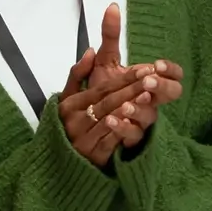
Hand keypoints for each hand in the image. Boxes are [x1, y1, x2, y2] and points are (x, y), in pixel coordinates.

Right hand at [58, 51, 171, 166]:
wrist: (59, 160)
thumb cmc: (69, 122)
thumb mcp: (68, 97)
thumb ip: (78, 74)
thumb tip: (90, 50)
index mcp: (71, 104)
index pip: (103, 88)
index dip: (124, 78)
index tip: (144, 69)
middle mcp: (76, 120)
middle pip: (109, 102)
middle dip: (131, 89)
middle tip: (151, 79)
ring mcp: (83, 138)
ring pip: (110, 120)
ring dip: (129, 108)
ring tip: (147, 96)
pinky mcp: (93, 154)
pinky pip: (110, 141)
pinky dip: (123, 130)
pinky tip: (137, 121)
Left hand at [87, 3, 185, 149]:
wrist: (88, 125)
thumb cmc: (103, 92)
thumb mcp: (104, 60)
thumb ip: (110, 36)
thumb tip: (112, 6)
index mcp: (150, 81)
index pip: (174, 74)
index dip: (171, 70)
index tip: (157, 64)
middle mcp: (151, 100)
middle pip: (174, 94)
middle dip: (163, 87)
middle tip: (148, 81)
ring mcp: (142, 120)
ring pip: (153, 116)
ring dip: (142, 108)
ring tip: (128, 103)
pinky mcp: (129, 138)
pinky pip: (133, 135)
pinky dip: (124, 127)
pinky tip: (113, 119)